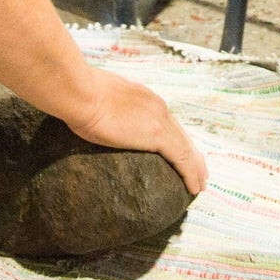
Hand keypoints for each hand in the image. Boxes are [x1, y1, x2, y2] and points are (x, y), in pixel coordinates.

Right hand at [66, 68, 208, 193]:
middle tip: (199, 171)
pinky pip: (182, 158)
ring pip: (187, 148)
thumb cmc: (80, 96)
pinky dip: (191, 173)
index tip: (179, 151)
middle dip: (191, 154)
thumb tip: (97, 118)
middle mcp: (157, 107)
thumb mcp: (98, 100)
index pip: (166, 122)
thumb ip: (106, 110)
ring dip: (196, 167)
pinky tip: (194, 186)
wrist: (80, 93)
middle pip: (182, 135)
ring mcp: (159, 119)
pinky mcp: (157, 135)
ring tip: (200, 183)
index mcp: (144, 99)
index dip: (176, 139)